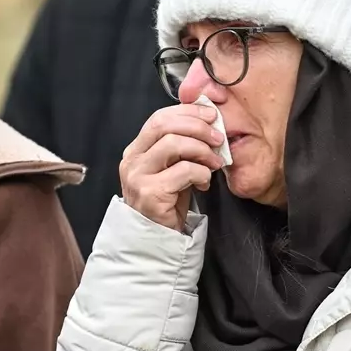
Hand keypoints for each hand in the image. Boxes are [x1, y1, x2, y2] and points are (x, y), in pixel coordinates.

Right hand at [120, 103, 224, 231]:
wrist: (159, 239)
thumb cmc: (169, 202)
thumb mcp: (173, 168)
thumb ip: (182, 147)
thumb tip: (207, 122)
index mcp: (137, 150)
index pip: (159, 117)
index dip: (187, 111)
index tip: (211, 114)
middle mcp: (132, 160)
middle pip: (164, 125)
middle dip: (197, 126)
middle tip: (218, 137)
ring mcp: (138, 177)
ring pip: (173, 144)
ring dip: (201, 150)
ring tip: (215, 162)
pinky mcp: (150, 193)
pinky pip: (183, 171)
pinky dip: (201, 173)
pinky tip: (204, 183)